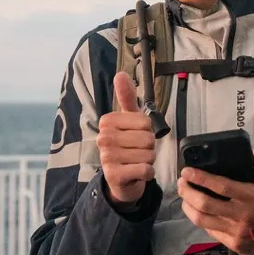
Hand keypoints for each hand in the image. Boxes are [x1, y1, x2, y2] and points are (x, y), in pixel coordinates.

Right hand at [97, 73, 156, 204]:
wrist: (121, 180)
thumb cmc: (127, 146)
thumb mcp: (129, 120)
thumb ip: (127, 98)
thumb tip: (120, 74)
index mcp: (107, 121)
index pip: (146, 122)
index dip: (148, 131)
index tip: (136, 137)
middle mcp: (103, 138)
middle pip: (148, 139)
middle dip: (149, 148)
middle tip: (137, 152)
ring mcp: (107, 157)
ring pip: (148, 155)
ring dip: (149, 161)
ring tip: (136, 162)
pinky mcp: (114, 175)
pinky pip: (146, 170)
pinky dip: (148, 173)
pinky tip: (138, 173)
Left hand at [177, 151, 253, 254]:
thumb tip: (252, 153)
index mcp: (252, 197)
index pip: (219, 186)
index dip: (200, 178)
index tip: (187, 171)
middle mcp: (241, 216)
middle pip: (204, 204)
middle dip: (187, 191)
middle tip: (182, 182)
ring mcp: (235, 232)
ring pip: (202, 220)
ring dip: (188, 206)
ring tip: (184, 196)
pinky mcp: (233, 244)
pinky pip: (210, 231)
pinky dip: (200, 220)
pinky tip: (197, 211)